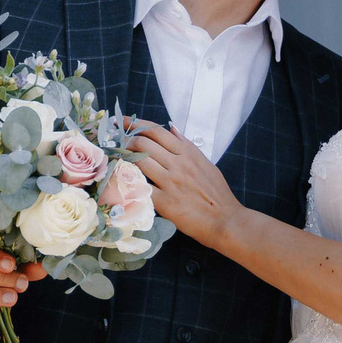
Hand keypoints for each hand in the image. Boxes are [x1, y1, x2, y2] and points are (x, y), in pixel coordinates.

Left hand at [121, 118, 243, 254]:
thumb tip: (172, 128)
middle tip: (116, 143)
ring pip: (138, 162)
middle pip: (143, 143)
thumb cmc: (217, 194)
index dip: (135, 123)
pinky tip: (120, 180)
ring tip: (115, 159)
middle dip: (125, 140)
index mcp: (188, 153)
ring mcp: (171, 183)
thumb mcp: (206, 164)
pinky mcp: (165, 202)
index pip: (156, 131)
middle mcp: (178, 165)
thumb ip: (187, 146)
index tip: (122, 122)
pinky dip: (128, 181)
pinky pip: (140, 187)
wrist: (226, 221)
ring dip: (123, 158)